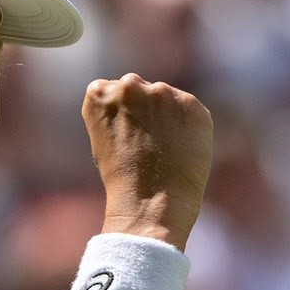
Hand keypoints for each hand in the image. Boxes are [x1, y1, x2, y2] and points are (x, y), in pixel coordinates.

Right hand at [82, 73, 213, 250]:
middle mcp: (129, 85)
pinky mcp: (190, 104)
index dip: (122, 115)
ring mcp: (161, 92)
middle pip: (140, 89)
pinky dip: (189, 127)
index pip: (112, 89)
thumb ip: (115, 110)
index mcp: (99, 92)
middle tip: (147, 144)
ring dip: (168, 116)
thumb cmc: (122, 178)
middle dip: (145, 109)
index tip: (125, 136)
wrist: (150, 203)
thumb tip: (138, 102)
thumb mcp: (102, 137)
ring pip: (167, 98)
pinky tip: (181, 150)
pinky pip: (190, 111)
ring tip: (164, 151)